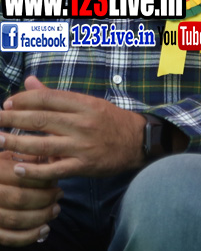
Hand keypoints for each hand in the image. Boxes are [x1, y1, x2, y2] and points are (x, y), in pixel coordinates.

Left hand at [0, 76, 144, 180]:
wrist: (138, 141)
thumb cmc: (110, 121)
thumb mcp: (88, 103)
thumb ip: (56, 96)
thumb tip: (29, 81)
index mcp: (84, 105)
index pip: (48, 98)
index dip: (23, 100)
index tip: (7, 104)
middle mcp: (82, 123)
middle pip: (40, 120)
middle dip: (12, 120)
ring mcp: (83, 145)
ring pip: (43, 144)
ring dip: (16, 144)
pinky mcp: (84, 165)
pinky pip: (55, 168)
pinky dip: (35, 170)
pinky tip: (19, 169)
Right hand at [0, 150, 62, 246]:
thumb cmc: (2, 171)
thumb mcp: (10, 158)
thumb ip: (29, 159)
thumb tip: (54, 161)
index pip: (21, 177)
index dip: (42, 180)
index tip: (56, 181)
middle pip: (18, 198)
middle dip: (44, 198)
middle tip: (59, 194)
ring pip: (14, 219)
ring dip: (40, 216)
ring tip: (55, 210)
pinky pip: (7, 238)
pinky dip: (28, 237)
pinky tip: (44, 230)